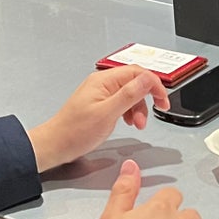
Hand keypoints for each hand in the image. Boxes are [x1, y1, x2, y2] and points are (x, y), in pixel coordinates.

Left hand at [28, 66, 164, 172]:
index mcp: (103, 81)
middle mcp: (102, 83)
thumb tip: (147, 79)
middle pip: (135, 82)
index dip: (154, 85)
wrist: (55, 145)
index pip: (137, 73)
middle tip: (157, 111)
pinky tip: (129, 122)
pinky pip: (122, 102)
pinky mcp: (99, 104)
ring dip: (139, 108)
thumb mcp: (107, 113)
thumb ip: (129, 95)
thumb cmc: (75, 132)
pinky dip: (130, 112)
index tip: (163, 99)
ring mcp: (100, 93)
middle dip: (147, 98)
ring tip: (138, 124)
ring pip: (130, 93)